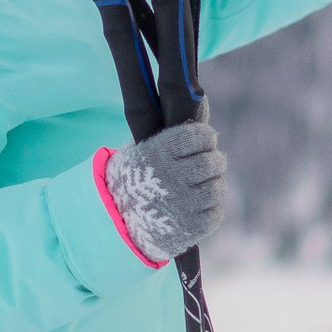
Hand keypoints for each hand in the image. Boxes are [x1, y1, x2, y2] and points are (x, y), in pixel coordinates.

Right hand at [102, 116, 227, 260]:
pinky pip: (215, 213)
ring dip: (212, 185)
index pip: (199, 135)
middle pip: (212, 162)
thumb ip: (172, 136)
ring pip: (217, 188)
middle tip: (208, 162)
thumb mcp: (143, 151)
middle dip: (214, 160)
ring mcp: (181, 205)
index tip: (204, 139)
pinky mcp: (190, 228)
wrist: (114, 221)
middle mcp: (170, 178)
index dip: (205, 136)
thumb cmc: (135, 178)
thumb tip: (202, 103)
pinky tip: (196, 205)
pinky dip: (210, 208)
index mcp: (158, 153)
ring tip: (200, 185)